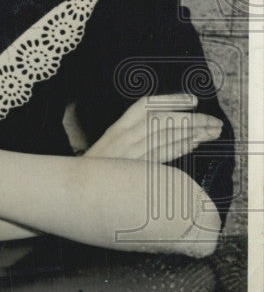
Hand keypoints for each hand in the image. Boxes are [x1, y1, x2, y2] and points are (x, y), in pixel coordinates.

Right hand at [82, 93, 223, 161]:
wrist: (76, 191)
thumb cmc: (96, 171)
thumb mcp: (111, 148)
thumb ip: (134, 137)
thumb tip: (168, 132)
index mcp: (116, 129)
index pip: (145, 106)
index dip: (170, 100)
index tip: (192, 100)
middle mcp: (123, 138)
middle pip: (163, 121)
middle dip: (192, 120)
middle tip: (214, 122)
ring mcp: (130, 155)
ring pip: (167, 137)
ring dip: (193, 133)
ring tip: (212, 132)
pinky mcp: (136, 171)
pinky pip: (163, 156)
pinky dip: (180, 148)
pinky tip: (194, 144)